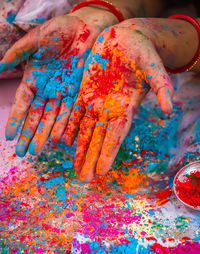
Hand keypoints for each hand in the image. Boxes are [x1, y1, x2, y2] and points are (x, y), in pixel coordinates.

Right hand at [1, 8, 117, 156]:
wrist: (86, 28)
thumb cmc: (58, 31)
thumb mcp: (34, 41)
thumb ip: (17, 54)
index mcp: (33, 79)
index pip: (21, 104)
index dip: (15, 120)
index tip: (9, 136)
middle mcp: (46, 91)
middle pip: (35, 117)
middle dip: (28, 134)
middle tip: (22, 152)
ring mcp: (62, 94)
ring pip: (51, 119)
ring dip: (44, 135)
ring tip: (37, 151)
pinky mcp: (78, 94)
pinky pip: (71, 113)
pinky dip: (65, 126)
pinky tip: (59, 139)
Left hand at [65, 20, 173, 181]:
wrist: (125, 38)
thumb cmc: (142, 51)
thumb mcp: (153, 67)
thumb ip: (161, 87)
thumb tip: (169, 109)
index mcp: (125, 106)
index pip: (115, 135)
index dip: (108, 154)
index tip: (101, 172)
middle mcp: (110, 109)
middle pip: (98, 138)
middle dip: (91, 158)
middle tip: (84, 178)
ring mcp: (96, 101)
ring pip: (85, 129)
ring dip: (80, 149)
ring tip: (75, 167)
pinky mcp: (84, 91)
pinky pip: (74, 112)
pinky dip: (68, 126)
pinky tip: (63, 140)